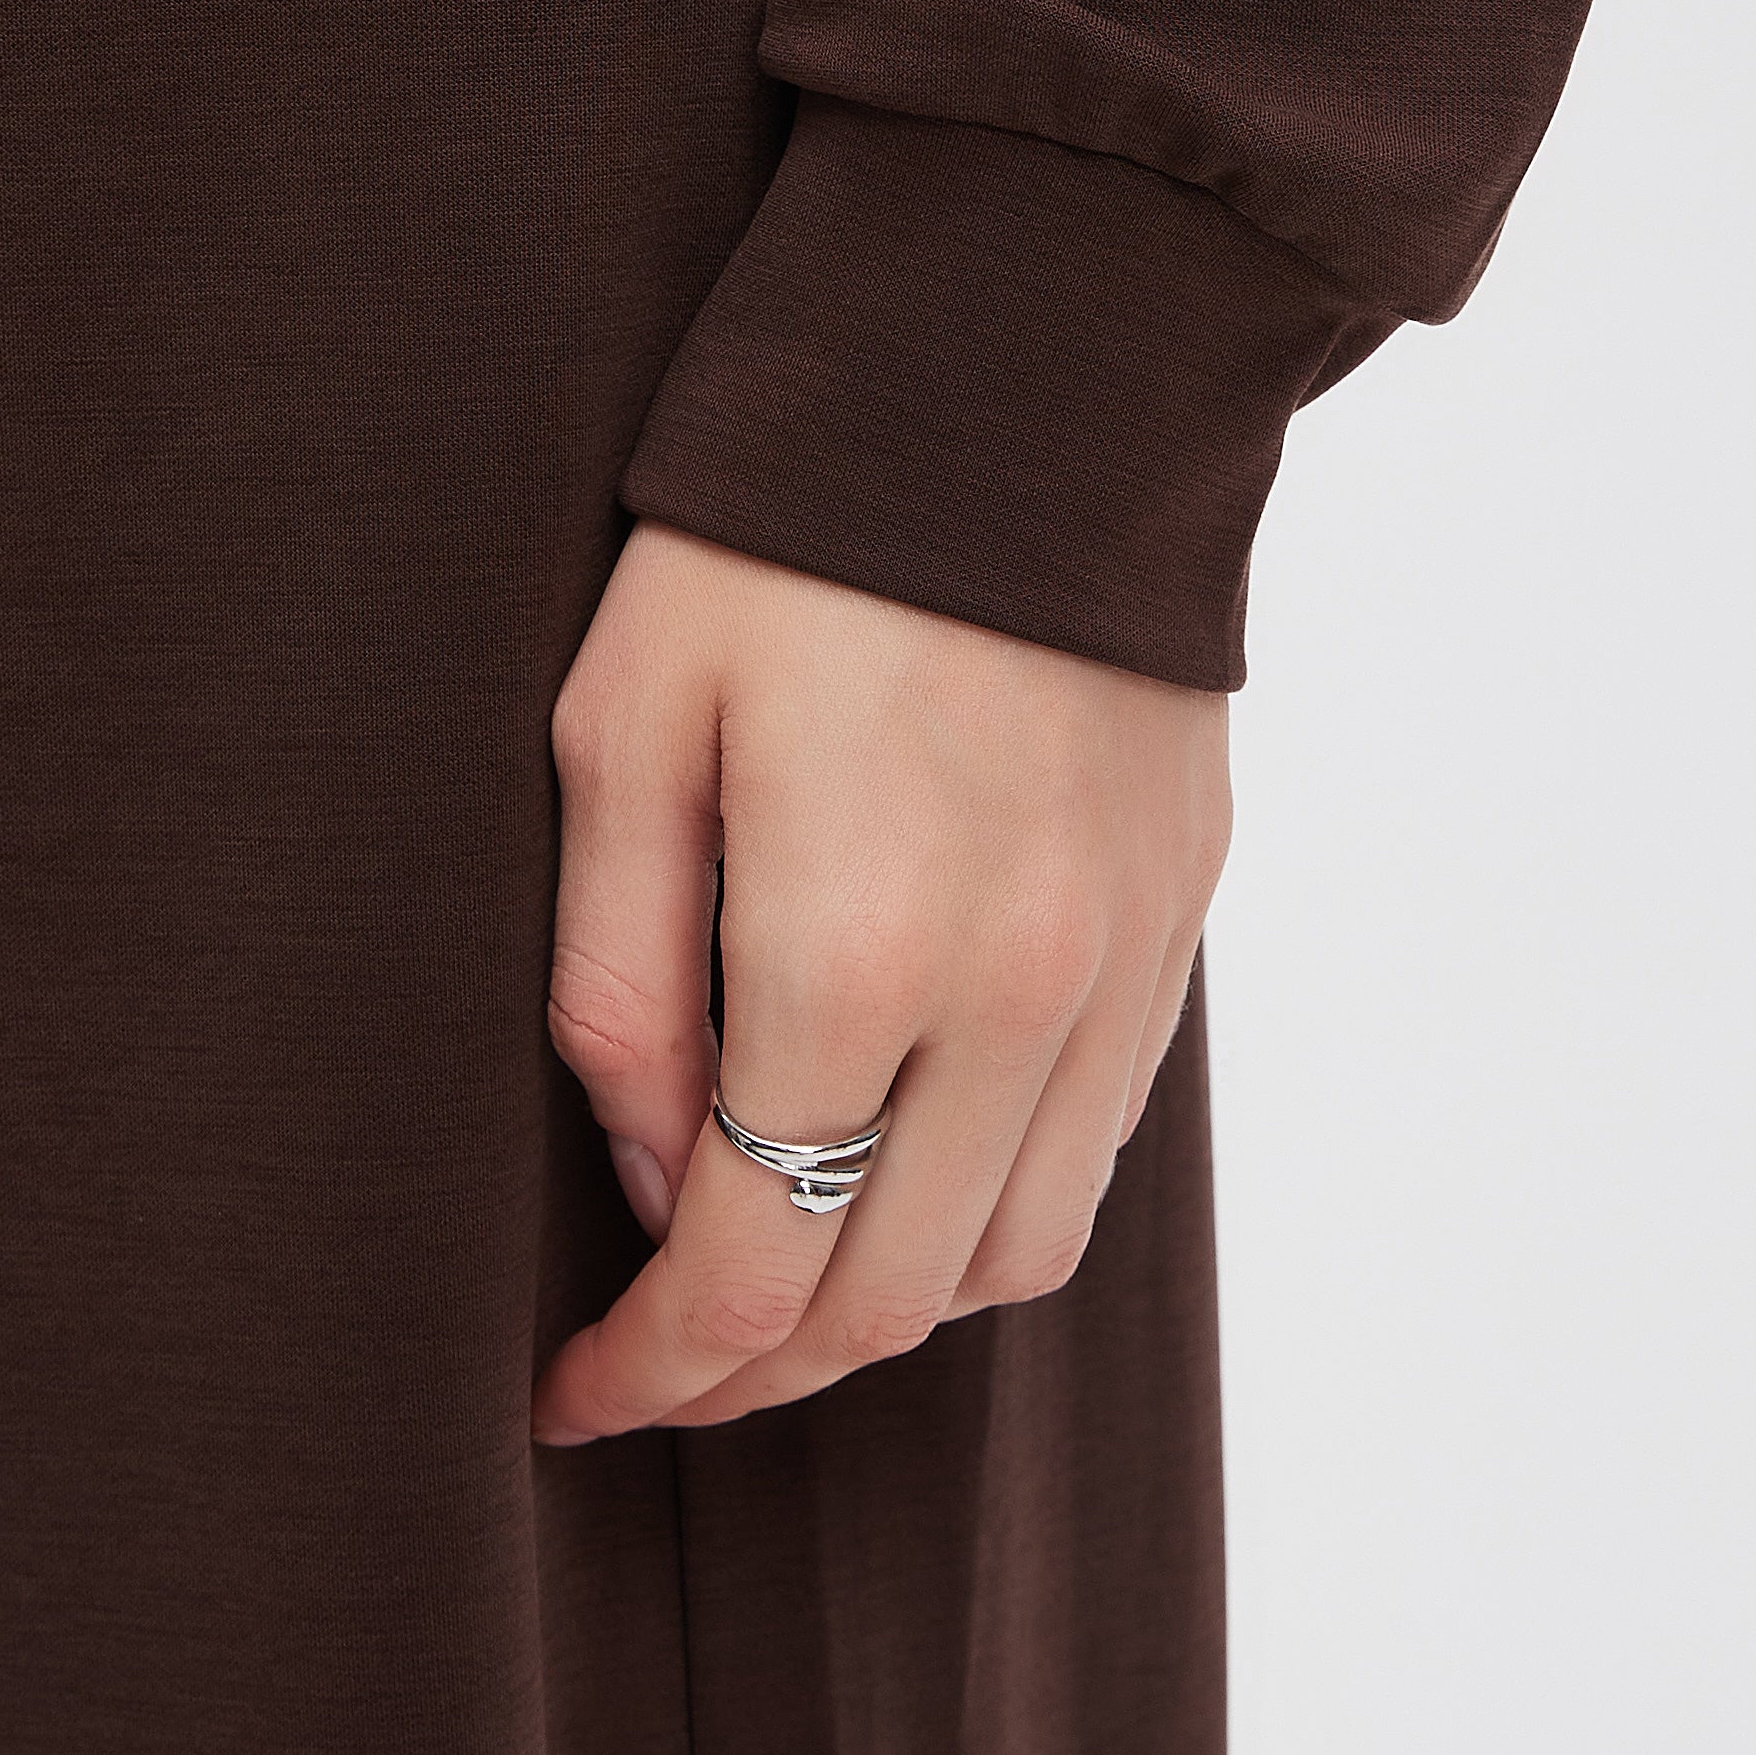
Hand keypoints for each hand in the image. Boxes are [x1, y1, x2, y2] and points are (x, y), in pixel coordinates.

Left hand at [533, 526, 1229, 1444]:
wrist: (1030, 358)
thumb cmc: (780, 528)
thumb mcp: (624, 726)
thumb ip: (617, 982)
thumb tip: (647, 1172)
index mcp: (854, 956)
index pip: (747, 1268)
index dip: (651, 1372)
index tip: (572, 1396)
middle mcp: (1018, 995)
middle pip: (889, 1301)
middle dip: (754, 1373)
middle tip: (654, 1367)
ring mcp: (1124, 960)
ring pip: (1017, 1254)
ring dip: (890, 1305)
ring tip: (779, 1274)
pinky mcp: (1184, 910)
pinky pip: (1099, 1140)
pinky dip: (994, 1200)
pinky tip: (905, 1154)